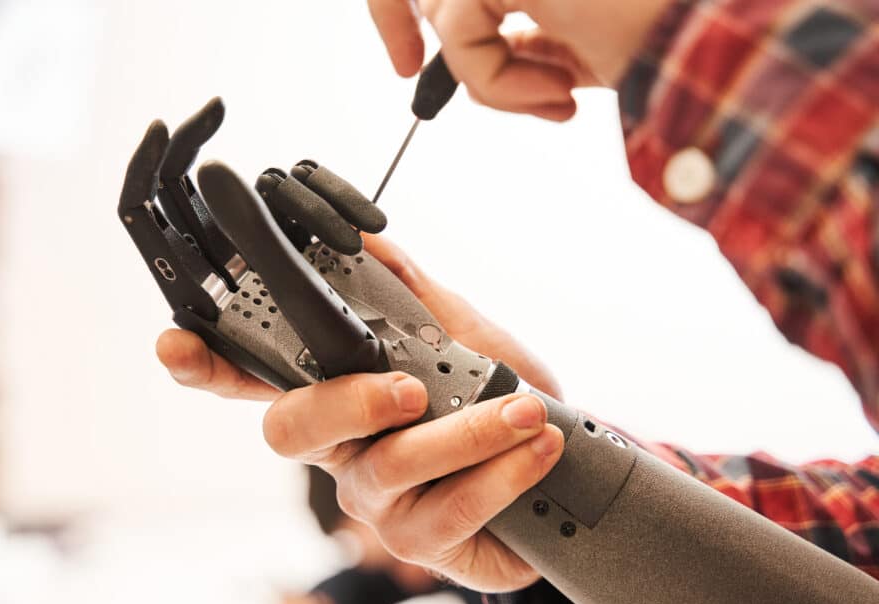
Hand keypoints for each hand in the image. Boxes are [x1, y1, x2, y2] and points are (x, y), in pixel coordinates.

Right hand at [157, 235, 562, 591]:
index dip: (206, 364)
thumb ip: (413, 295)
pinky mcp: (419, 543)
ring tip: (521, 410)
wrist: (557, 473)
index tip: (176, 341)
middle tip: (406, 389)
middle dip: (343, 404)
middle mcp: (341, 450)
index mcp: (336, 393)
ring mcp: (374, 501)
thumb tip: (367, 238)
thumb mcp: (463, 338)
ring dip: (462, 433)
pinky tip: (535, 445)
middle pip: (292, 432)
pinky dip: (500, 472)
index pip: (255, 377)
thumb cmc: (497, 403)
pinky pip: (448, 510)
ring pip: (386, 468)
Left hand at [366, 0, 670, 115]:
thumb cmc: (661, 36)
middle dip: (396, 15)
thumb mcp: (576, 46)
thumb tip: (491, 60)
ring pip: (444, 7)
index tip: (405, 58)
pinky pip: (461, 29)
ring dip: (488, 74)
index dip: (404, 7)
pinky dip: (497, 81)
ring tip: (555, 96)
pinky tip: (558, 94)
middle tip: (406, 65)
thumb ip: (528, 40)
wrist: (708, 43)